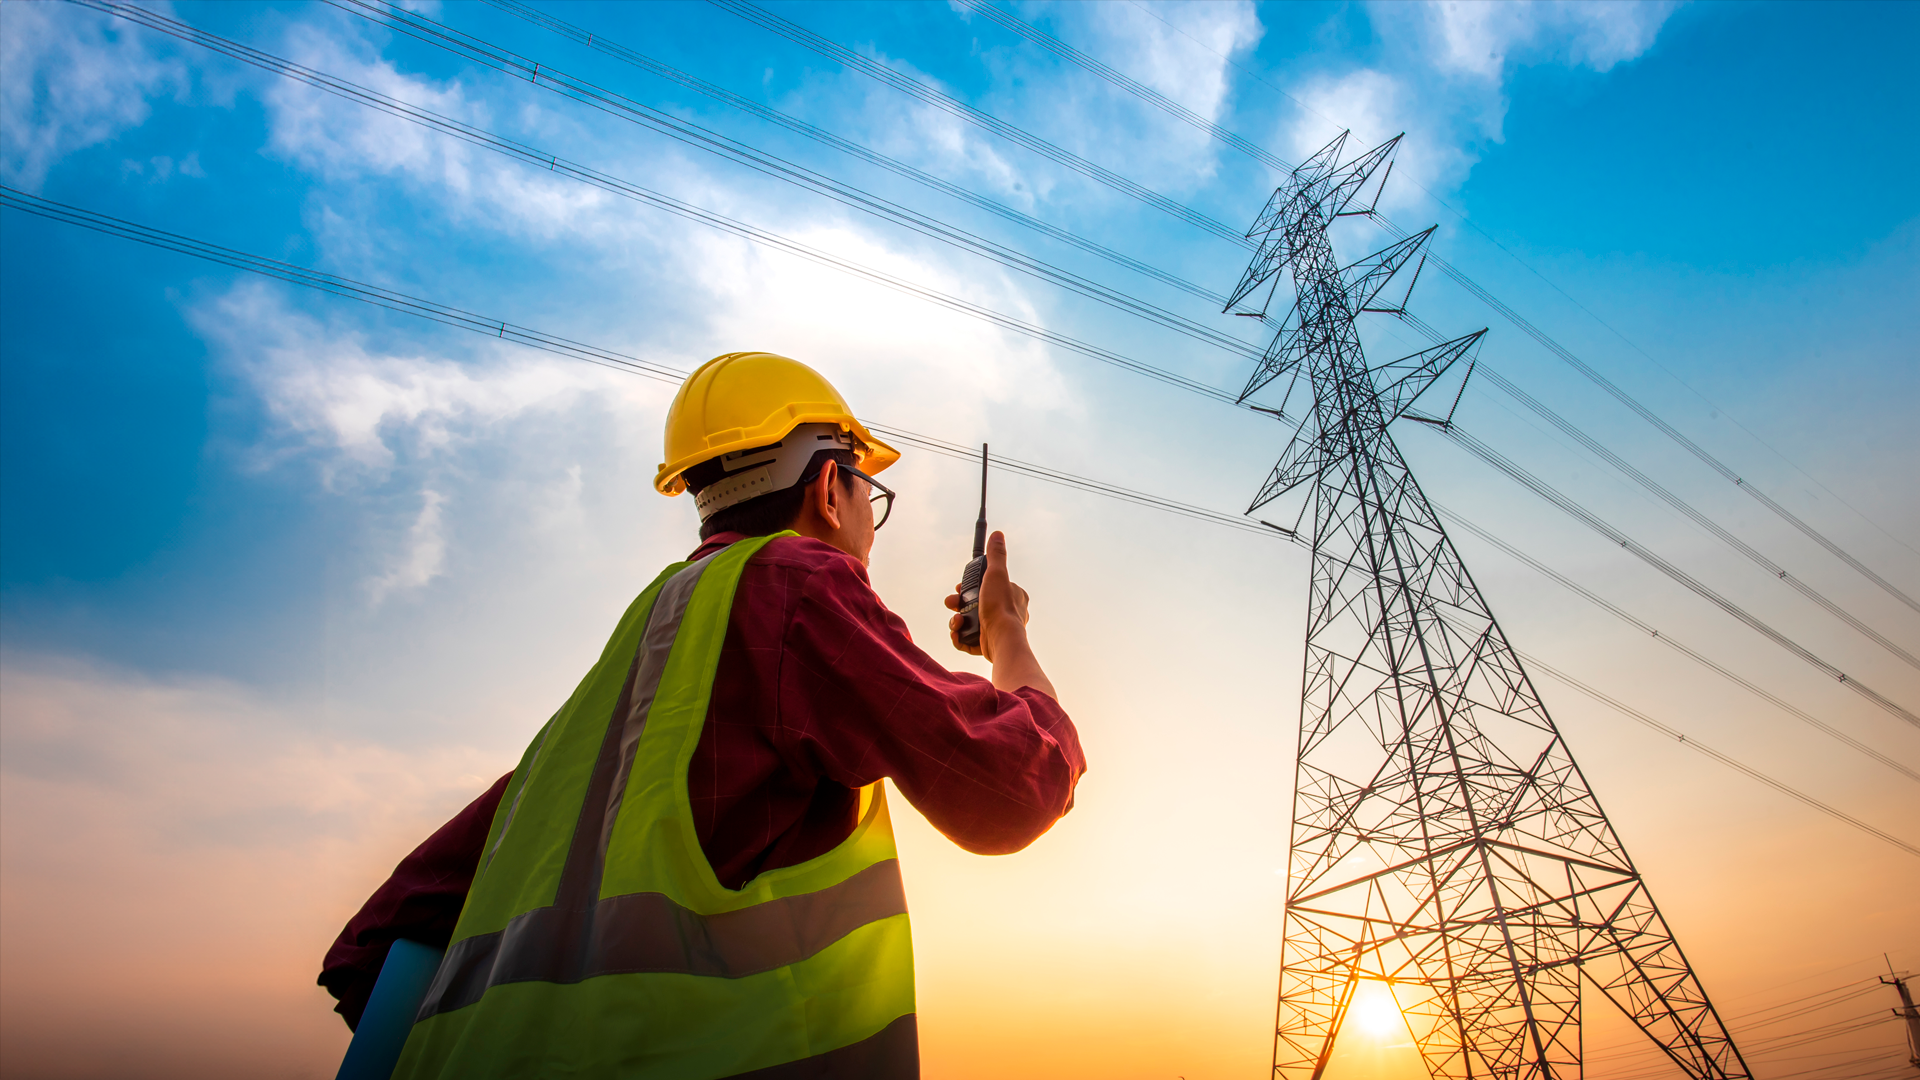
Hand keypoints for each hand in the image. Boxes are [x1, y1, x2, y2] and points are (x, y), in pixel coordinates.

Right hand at [945, 530, 1028, 660]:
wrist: (1000, 640)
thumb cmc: (1000, 607)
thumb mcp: (997, 574)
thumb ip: (996, 555)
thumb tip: (998, 535)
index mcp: (1013, 595)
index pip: (988, 585)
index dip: (971, 585)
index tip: (960, 587)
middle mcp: (1007, 612)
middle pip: (976, 603)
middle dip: (959, 603)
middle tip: (952, 603)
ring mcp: (997, 628)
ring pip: (970, 621)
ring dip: (957, 620)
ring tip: (956, 621)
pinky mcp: (987, 644)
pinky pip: (969, 639)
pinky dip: (960, 636)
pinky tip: (957, 633)